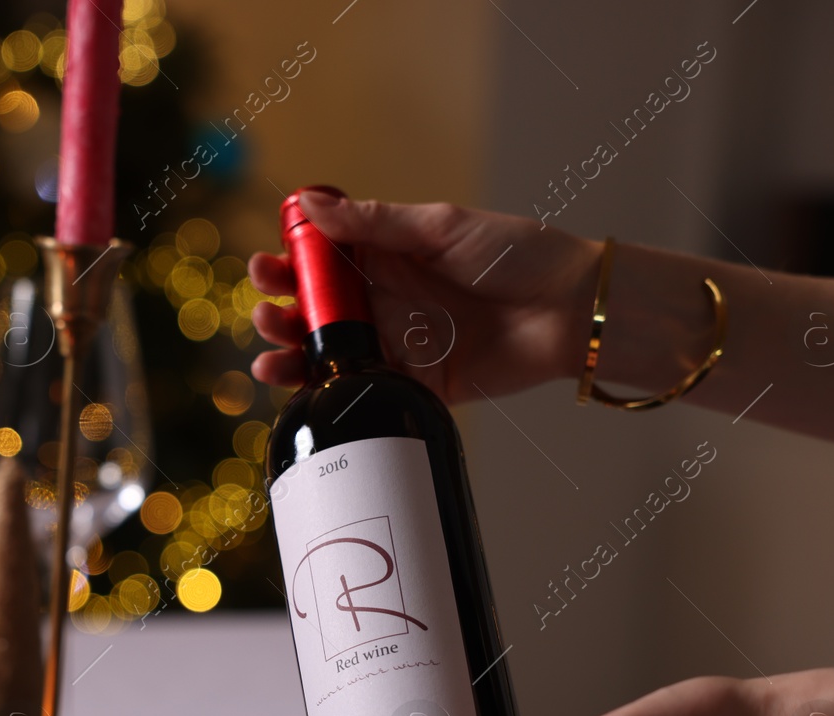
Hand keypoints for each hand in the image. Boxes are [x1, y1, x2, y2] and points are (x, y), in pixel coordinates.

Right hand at [248, 191, 600, 403]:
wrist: (569, 309)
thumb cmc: (518, 255)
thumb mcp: (441, 226)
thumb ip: (375, 222)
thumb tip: (311, 203)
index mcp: (386, 256)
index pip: (321, 262)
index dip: (287, 265)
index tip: (264, 266)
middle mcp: (385, 301)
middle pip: (316, 313)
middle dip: (281, 315)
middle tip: (266, 314)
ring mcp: (398, 343)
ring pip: (331, 357)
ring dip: (293, 360)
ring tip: (269, 360)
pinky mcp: (417, 384)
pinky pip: (366, 392)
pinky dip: (335, 395)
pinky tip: (311, 393)